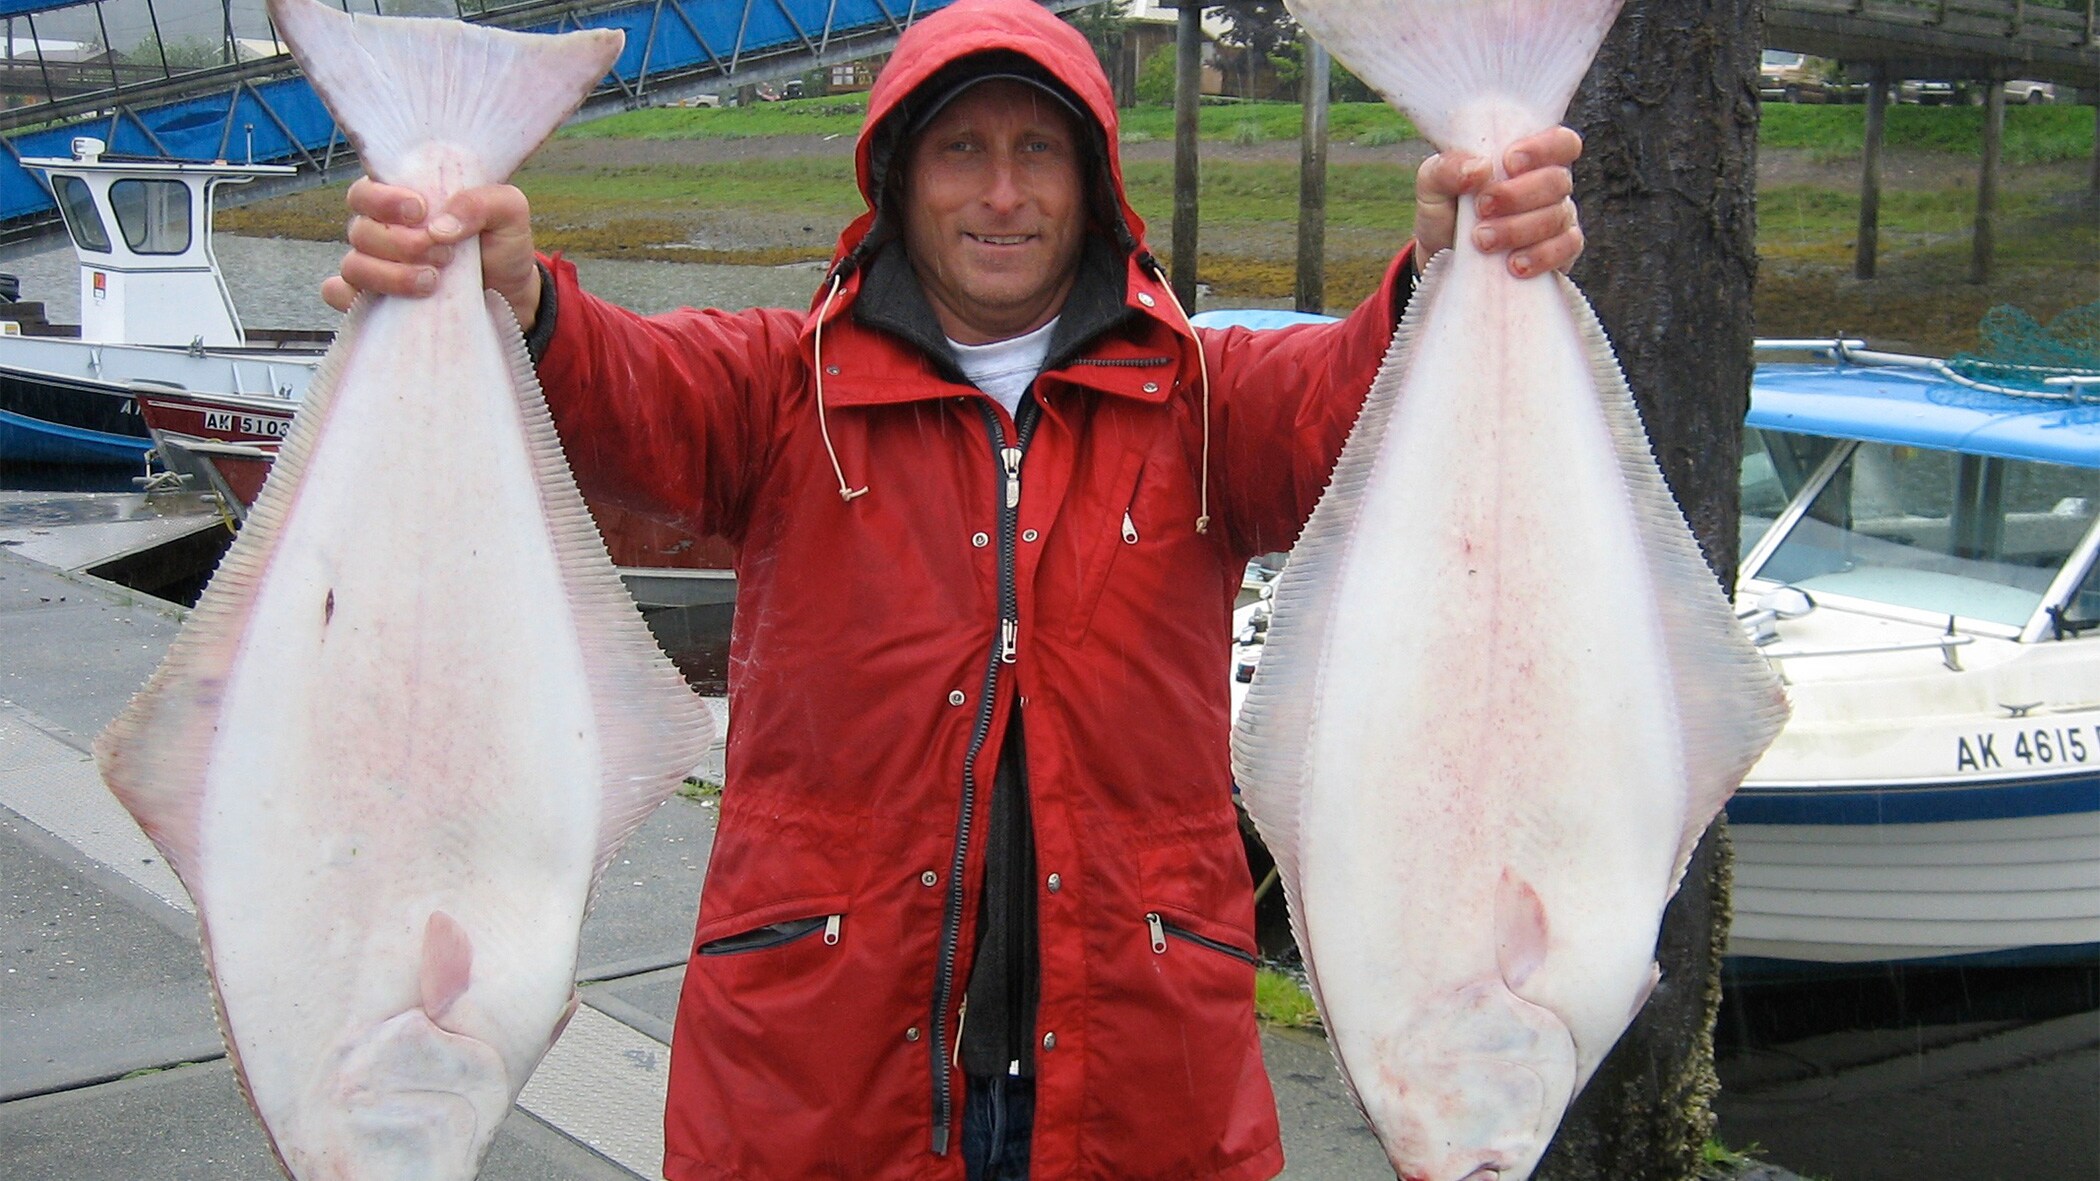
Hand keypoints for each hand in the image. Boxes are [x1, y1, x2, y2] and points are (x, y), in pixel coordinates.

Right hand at [323, 179, 541, 330]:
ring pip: (353, 265)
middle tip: (443, 254)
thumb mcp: (508, 213)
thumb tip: (440, 226)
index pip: (366, 192)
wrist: (512, 297)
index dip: (384, 200)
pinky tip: (389, 303)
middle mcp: (382, 232)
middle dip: (400, 243)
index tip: (420, 211)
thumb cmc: (501, 246)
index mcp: (403, 202)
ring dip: (391, 275)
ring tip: (433, 281)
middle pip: (360, 230)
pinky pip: (340, 296)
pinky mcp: (374, 302)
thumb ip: (482, 202)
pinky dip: (351, 298)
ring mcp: (375, 268)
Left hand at [1411, 125, 1583, 279]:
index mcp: (1528, 159)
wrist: (1441, 259)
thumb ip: (1448, 168)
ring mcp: (1558, 219)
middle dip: (1517, 195)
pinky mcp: (1560, 253)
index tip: (1508, 163)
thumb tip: (1481, 167)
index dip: (1543, 149)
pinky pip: (1568, 249)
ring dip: (1519, 228)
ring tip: (1482, 240)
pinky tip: (1514, 264)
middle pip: (1557, 181)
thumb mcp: (1432, 185)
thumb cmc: (1445, 211)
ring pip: (1558, 217)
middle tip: (1482, 207)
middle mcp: (1549, 186)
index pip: (1560, 142)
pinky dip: (1541, 256)